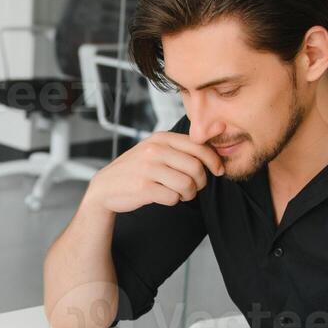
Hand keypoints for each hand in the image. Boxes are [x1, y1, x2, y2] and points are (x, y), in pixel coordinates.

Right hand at [83, 131, 223, 213]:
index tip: (218, 171)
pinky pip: (173, 197)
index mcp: (160, 138)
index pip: (198, 146)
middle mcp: (154, 150)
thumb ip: (182, 144)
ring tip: (182, 194)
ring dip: (189, 194)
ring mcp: (148, 169)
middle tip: (195, 187)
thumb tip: (221, 128)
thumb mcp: (155, 149)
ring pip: (187, 184)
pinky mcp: (143, 188)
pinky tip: (166, 197)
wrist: (105, 187)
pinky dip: (174, 200)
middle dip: (201, 182)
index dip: (214, 160)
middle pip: (195, 167)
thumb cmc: (137, 169)